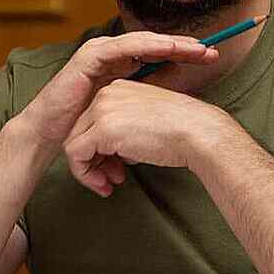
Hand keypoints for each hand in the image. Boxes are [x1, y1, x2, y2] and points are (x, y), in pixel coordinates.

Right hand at [16, 33, 218, 149]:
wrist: (51, 134)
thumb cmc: (85, 129)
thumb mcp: (124, 119)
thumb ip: (143, 110)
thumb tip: (173, 113)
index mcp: (121, 67)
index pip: (158, 56)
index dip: (184, 56)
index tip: (212, 59)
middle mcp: (112, 55)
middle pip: (155, 45)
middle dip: (183, 47)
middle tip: (211, 50)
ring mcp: (100, 52)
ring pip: (142, 42)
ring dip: (169, 43)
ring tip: (193, 48)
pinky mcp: (89, 57)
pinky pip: (122, 47)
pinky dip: (145, 46)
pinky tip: (165, 47)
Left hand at [62, 80, 239, 195]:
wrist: (198, 132)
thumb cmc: (183, 131)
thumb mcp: (146, 122)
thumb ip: (125, 131)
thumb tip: (113, 153)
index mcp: (118, 88)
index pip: (93, 120)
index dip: (101, 148)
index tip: (118, 166)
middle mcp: (106, 94)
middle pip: (81, 131)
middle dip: (93, 160)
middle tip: (112, 179)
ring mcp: (102, 110)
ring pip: (75, 143)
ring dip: (88, 169)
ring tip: (108, 184)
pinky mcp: (102, 129)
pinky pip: (77, 155)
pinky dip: (86, 174)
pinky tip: (105, 185)